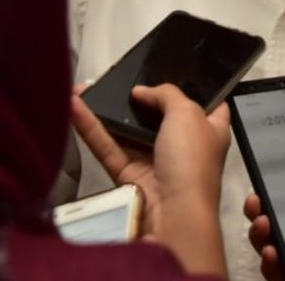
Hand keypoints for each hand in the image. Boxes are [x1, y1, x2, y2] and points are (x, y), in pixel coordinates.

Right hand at [71, 84, 229, 276]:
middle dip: (139, 97)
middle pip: (159, 115)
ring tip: (85, 87)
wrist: (173, 215)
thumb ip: (166, 94)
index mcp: (210, 130)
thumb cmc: (192, 160)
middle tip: (116, 76)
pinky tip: (74, 106)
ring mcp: (154, 161)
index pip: (208, 104)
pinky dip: (91, 128)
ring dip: (107, 110)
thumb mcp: (188, 113)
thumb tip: (141, 92)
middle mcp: (183, 145)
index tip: (173, 71)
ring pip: (128, 130)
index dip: (194, 87)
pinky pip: (108, 147)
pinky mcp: (128, 176)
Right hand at [244, 139, 284, 280]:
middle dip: (258, 212)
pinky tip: (271, 254)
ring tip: (263, 224)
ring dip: (259, 236)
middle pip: (271, 225)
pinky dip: (272, 265)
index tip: (259, 184)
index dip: (269, 194)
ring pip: (269, 249)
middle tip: (256, 202)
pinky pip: (280, 276)